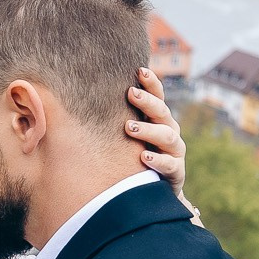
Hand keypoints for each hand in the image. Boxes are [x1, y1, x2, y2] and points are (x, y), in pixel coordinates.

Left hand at [127, 67, 190, 206]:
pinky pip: (170, 164)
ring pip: (167, 136)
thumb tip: (83, 96)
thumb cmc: (134, 156)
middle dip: (147, 102)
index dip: (152, 83)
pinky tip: (143, 157)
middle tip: (131, 94)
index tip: (140, 70)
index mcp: (158, 119)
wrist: (155, 188)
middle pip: (162, 112)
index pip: (158, 96)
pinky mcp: (176, 171)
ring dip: (148, 130)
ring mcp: (174, 151)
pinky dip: (158, 160)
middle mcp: (169, 130)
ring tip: (129, 128)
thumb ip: (116, 117)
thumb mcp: (127, 135)